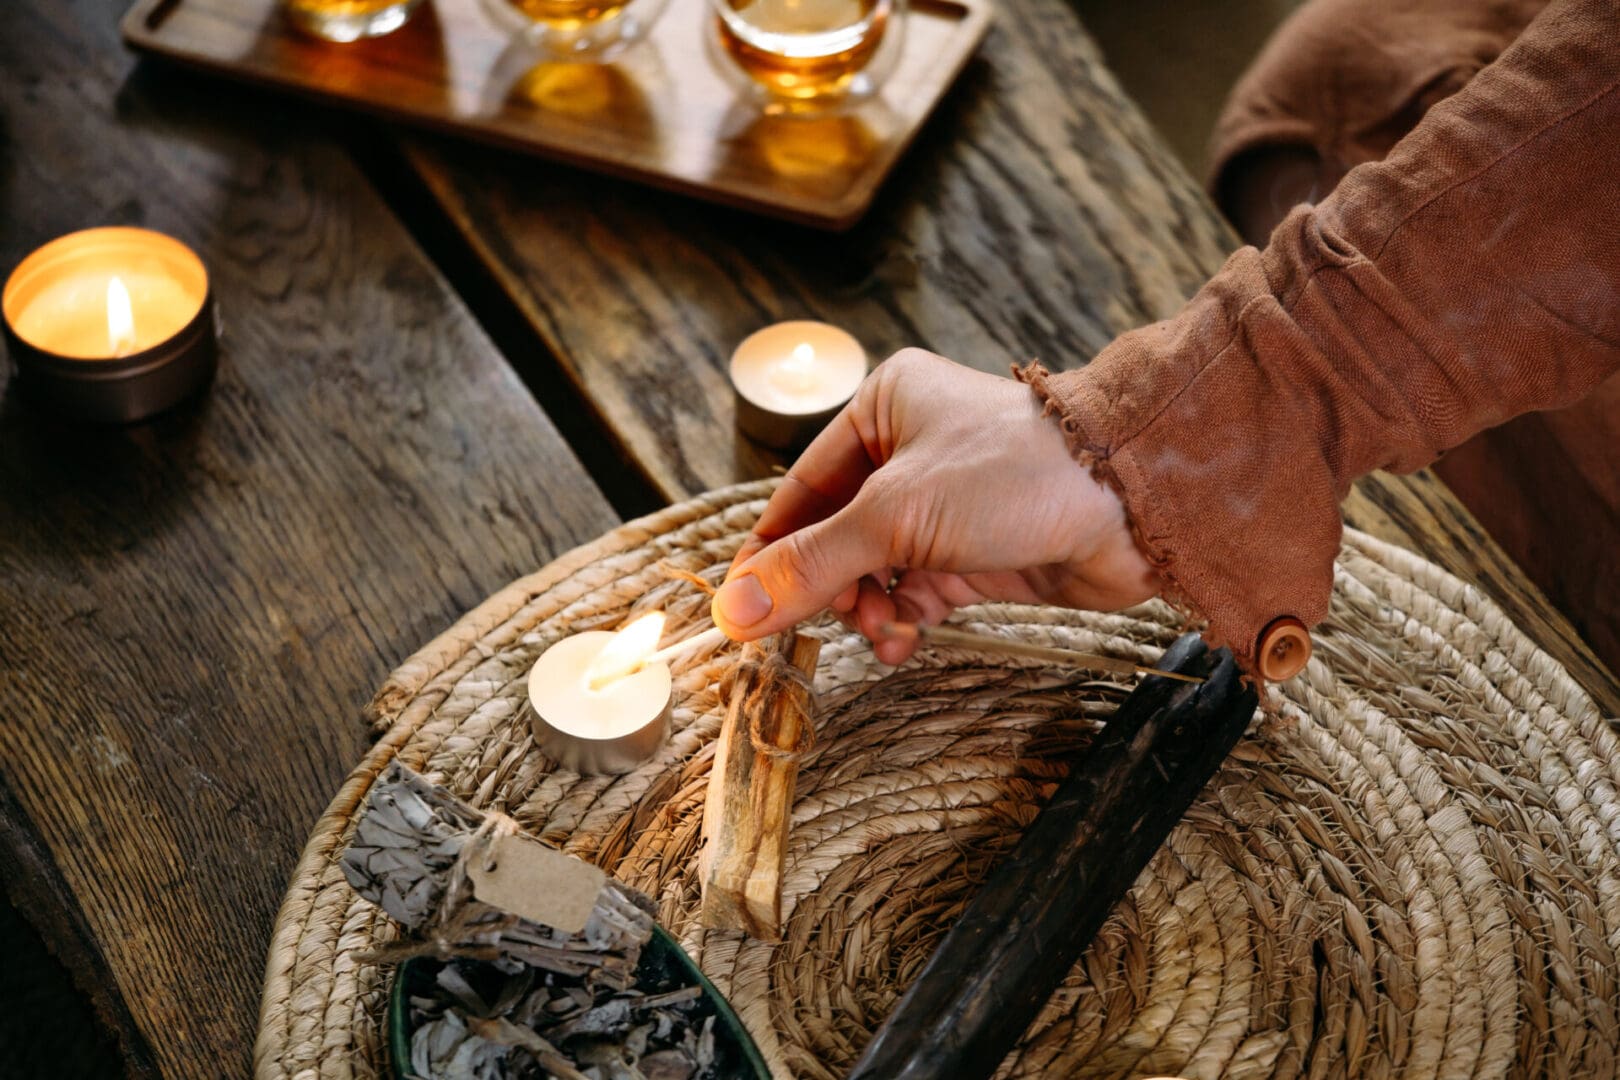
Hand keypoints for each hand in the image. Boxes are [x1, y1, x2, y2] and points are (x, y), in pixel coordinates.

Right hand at [712, 349, 1158, 663]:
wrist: (1131, 505)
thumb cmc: (1014, 474)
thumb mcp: (895, 515)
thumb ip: (812, 565)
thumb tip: (734, 612)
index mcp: (882, 410)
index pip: (801, 492)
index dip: (770, 554)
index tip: (741, 612)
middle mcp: (909, 451)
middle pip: (834, 537)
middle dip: (831, 588)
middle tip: (831, 625)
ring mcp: (944, 506)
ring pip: (873, 572)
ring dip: (868, 610)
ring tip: (884, 632)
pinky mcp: (975, 552)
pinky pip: (914, 594)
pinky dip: (903, 620)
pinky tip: (904, 639)